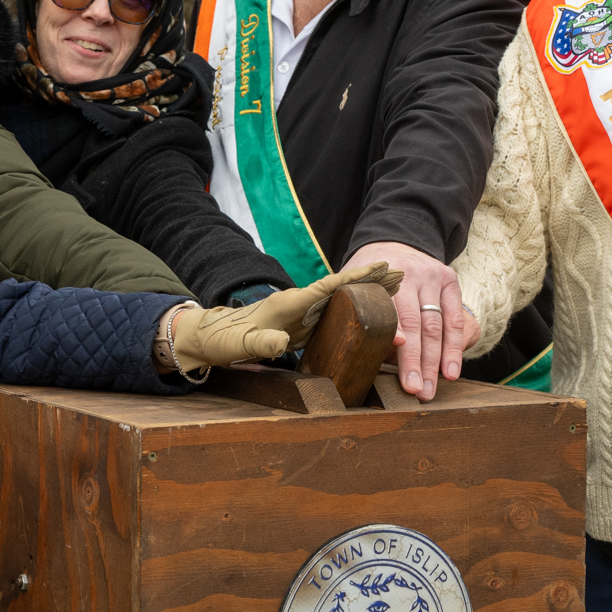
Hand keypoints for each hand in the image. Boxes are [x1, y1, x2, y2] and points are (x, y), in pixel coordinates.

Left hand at [166, 263, 402, 370]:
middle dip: (370, 282)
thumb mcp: (241, 343)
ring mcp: (301, 315)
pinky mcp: (301, 328)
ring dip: (366, 296)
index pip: (329, 286)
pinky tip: (370, 317)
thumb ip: (261, 343)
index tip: (382, 266)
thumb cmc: (223, 340)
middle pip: (341, 290)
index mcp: (289, 302)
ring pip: (340, 303)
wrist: (210, 338)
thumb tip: (281, 345)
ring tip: (396, 289)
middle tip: (401, 273)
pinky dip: (354, 314)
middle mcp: (299, 304)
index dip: (356, 278)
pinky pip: (333, 318)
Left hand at [347, 241, 476, 400]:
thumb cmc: (368, 279)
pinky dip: (454, 347)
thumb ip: (354, 313)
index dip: (394, 328)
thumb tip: (359, 356)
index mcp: (381, 275)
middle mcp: (410, 274)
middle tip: (415, 391)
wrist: (393, 242)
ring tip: (431, 389)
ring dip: (436, 361)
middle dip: (416, 360)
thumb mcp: (353, 286)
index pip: (389, 307)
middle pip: (416, 323)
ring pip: (437, 325)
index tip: (398, 347)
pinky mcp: (449, 280)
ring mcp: (432, 276)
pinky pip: (454, 319)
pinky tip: (450, 370)